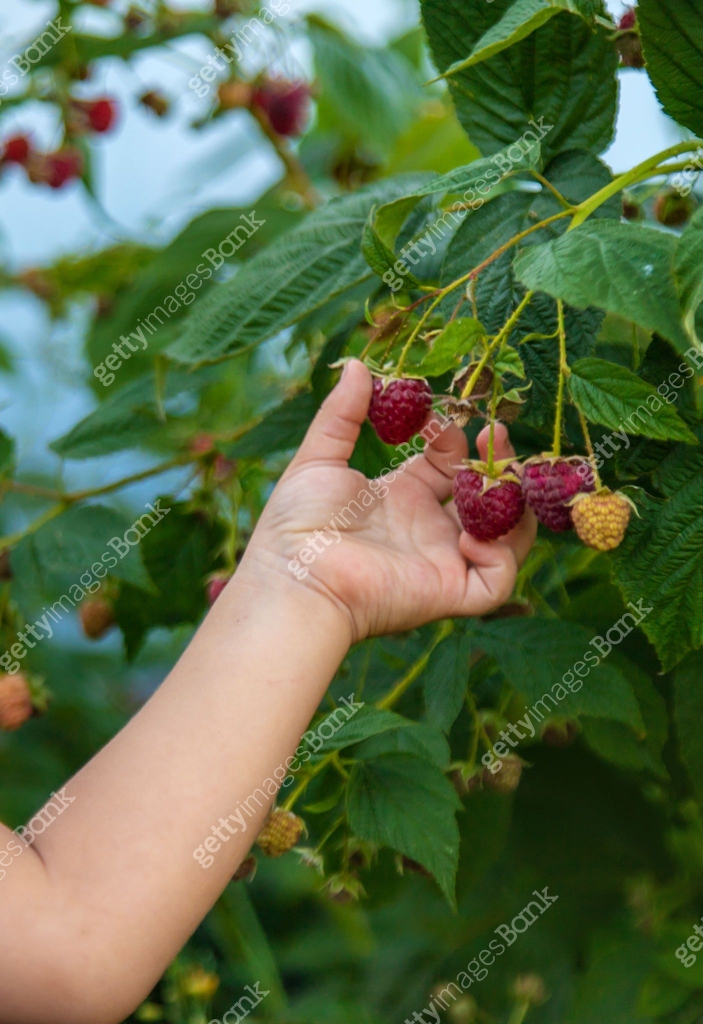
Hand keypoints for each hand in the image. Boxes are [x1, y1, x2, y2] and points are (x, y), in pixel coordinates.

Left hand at [241, 360, 536, 643]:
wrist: (294, 574)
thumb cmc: (297, 523)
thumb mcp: (318, 457)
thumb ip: (341, 413)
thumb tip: (357, 364)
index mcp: (400, 498)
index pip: (447, 463)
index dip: (456, 437)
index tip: (448, 417)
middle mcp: (427, 529)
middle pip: (484, 496)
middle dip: (498, 464)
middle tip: (496, 434)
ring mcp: (441, 561)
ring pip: (504, 537)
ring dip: (514, 503)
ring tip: (504, 472)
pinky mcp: (449, 592)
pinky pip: (496, 580)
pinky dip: (498, 553)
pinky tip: (468, 530)